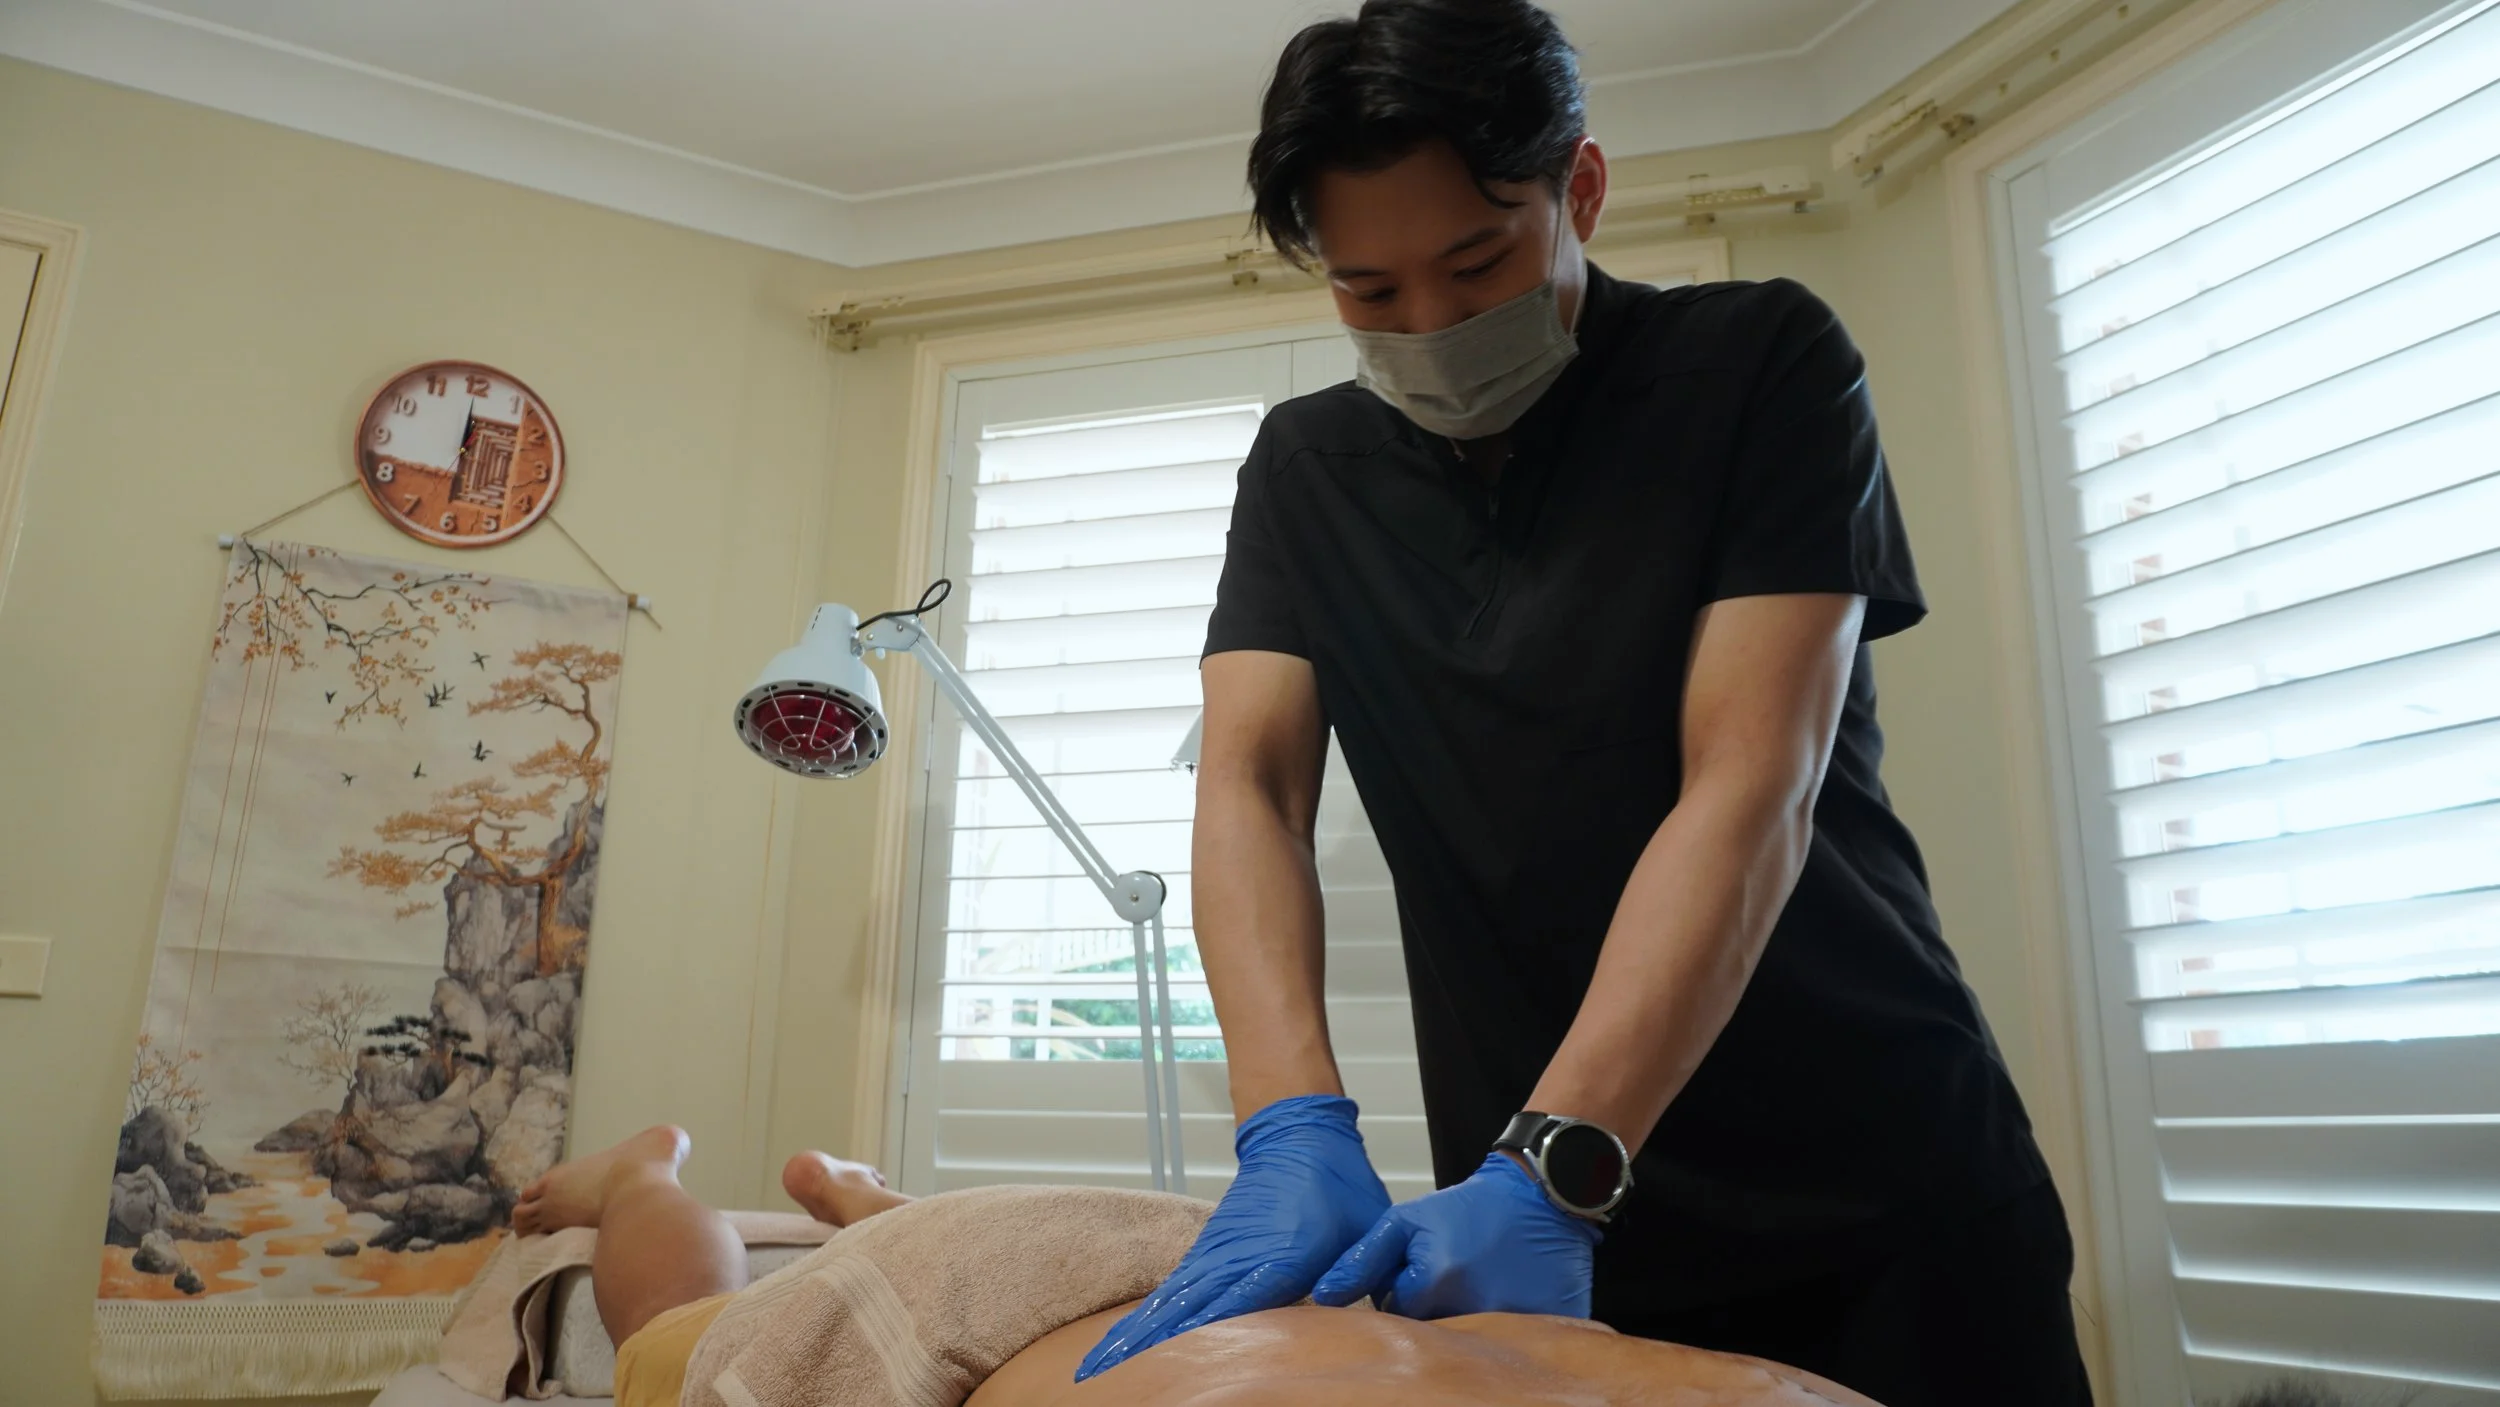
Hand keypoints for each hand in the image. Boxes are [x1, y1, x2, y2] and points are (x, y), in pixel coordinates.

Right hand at [1076, 1094, 1388, 1380]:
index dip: (1191, 1344)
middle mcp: (1236, 1257)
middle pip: (1180, 1311)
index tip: (1158, 1369)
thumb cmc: (1337, 1184)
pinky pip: (1174, 1288)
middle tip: (1099, 1378)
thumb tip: (1362, 1328)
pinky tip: (1130, 1336)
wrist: (1301, 1132)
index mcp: (1275, 1258)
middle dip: (1141, 1347)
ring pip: (1169, 1301)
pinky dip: (1148, 1312)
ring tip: (1099, 1366)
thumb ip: (1356, 1283)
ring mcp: (1217, 1253)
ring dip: (1134, 1333)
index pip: (1228, 1312)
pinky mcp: (1211, 1250)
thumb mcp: (1364, 1236)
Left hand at [1311, 1152, 1599, 1319]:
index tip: (1417, 1275)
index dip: (1403, 1294)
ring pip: (1472, 1345)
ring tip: (1475, 1287)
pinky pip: (1515, 1348)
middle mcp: (1475, 1308)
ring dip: (1466, 1324)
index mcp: (1435, 1281)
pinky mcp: (1549, 1325)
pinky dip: (1506, 1333)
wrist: (1534, 1196)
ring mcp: (1517, 1320)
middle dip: (1432, 1315)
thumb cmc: (1467, 1209)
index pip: (1396, 1316)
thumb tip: (1324, 1296)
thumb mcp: (1405, 1221)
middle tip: (1447, 1283)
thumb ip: (1362, 1260)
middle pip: (1433, 1338)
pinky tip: (1505, 1296)